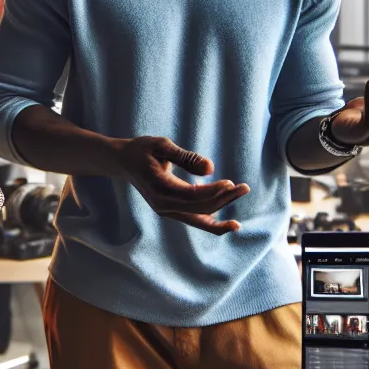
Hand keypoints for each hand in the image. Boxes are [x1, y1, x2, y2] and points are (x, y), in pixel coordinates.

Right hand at [114, 136, 249, 235]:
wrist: (123, 162)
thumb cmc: (142, 150)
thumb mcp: (162, 146)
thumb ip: (186, 157)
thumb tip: (210, 169)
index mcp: (160, 189)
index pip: (193, 196)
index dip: (214, 192)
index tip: (231, 183)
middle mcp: (163, 206)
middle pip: (200, 208)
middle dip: (224, 199)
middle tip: (244, 187)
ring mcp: (167, 211)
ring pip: (200, 218)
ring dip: (222, 209)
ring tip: (241, 197)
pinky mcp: (171, 211)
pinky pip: (195, 220)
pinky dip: (212, 221)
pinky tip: (229, 222)